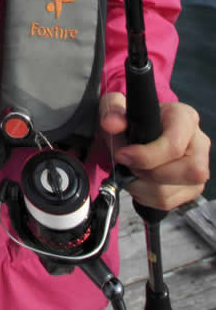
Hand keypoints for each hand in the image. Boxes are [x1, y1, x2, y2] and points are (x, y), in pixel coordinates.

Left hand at [99, 92, 210, 209]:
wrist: (133, 131)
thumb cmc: (131, 117)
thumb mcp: (117, 106)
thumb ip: (113, 111)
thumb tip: (112, 123)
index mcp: (184, 118)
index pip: (175, 145)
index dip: (146, 156)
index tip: (123, 155)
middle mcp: (198, 143)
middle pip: (188, 172)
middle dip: (149, 174)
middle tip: (129, 166)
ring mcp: (197, 168)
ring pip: (173, 191)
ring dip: (142, 188)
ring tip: (129, 173)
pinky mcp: (189, 188)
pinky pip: (168, 203)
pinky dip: (146, 197)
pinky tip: (138, 181)